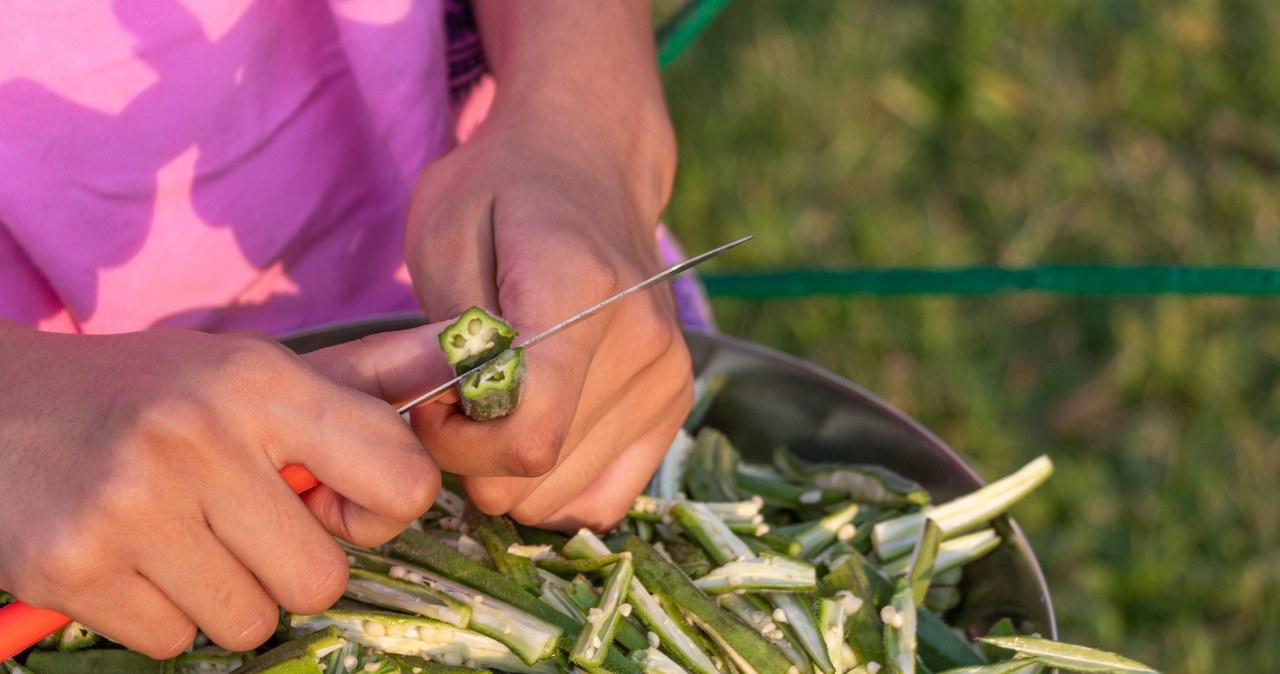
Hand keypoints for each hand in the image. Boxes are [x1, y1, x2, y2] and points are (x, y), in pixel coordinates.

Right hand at [0, 321, 444, 657]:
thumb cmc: (146, 391)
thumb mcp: (249, 368)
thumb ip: (361, 382)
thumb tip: (465, 358)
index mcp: (261, 382)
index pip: (401, 477)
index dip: (380, 509)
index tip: (330, 500)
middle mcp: (201, 437)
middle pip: (322, 579)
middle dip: (292, 567)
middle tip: (241, 525)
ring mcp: (132, 506)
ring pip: (252, 623)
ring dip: (227, 596)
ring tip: (181, 537)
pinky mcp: (73, 568)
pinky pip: (176, 644)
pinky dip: (163, 615)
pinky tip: (132, 559)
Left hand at [403, 14, 691, 529]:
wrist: (589, 163)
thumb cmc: (501, 194)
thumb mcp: (445, 235)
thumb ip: (449, 337)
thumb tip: (464, 421)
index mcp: (580, 290)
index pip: (527, 435)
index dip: (457, 444)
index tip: (432, 400)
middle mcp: (642, 340)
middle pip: (538, 475)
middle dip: (473, 457)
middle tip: (454, 397)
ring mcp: (668, 375)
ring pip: (564, 499)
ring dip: (511, 474)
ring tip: (497, 405)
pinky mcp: (676, 401)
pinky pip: (605, 501)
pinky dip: (557, 486)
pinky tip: (535, 434)